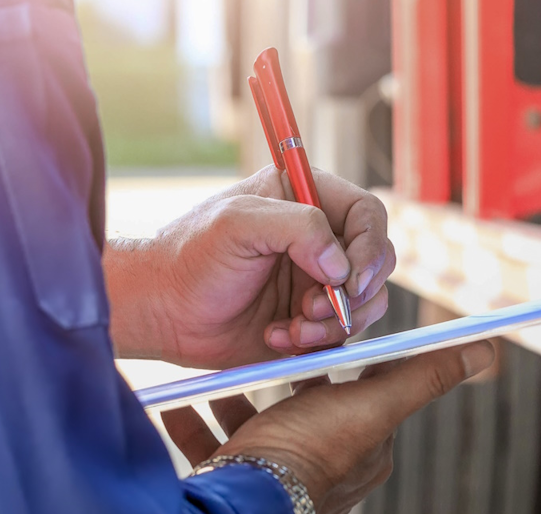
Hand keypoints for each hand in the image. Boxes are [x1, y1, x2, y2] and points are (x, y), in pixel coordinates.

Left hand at [106, 166, 395, 368]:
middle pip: (377, 261)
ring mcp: (318, 279)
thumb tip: (341, 263)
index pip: (367, 214)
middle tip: (312, 308)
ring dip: (334, 323)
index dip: (370, 247)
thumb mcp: (237, 224)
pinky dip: (317, 343)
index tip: (349, 279)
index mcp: (305, 197)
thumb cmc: (189, 257)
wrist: (163, 311)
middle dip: (353, 293)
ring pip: (367, 303)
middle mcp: (319, 237)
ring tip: (292, 330)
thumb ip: (298, 227)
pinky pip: (342, 335)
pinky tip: (277, 338)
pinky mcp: (312, 318)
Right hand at [163, 342, 495, 513]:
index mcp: (360, 445)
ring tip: (216, 371)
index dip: (338, 352)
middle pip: (301, 402)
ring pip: (254, 422)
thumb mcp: (371, 403)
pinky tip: (182, 400)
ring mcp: (276, 471)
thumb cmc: (310, 451)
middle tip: (262, 338)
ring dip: (233, 394)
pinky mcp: (236, 477)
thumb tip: (485, 349)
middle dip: (278, 369)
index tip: (317, 321)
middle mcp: (322, 461)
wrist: (242, 499)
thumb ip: (423, 375)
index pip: (356, 386)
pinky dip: (197, 421)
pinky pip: (215, 443)